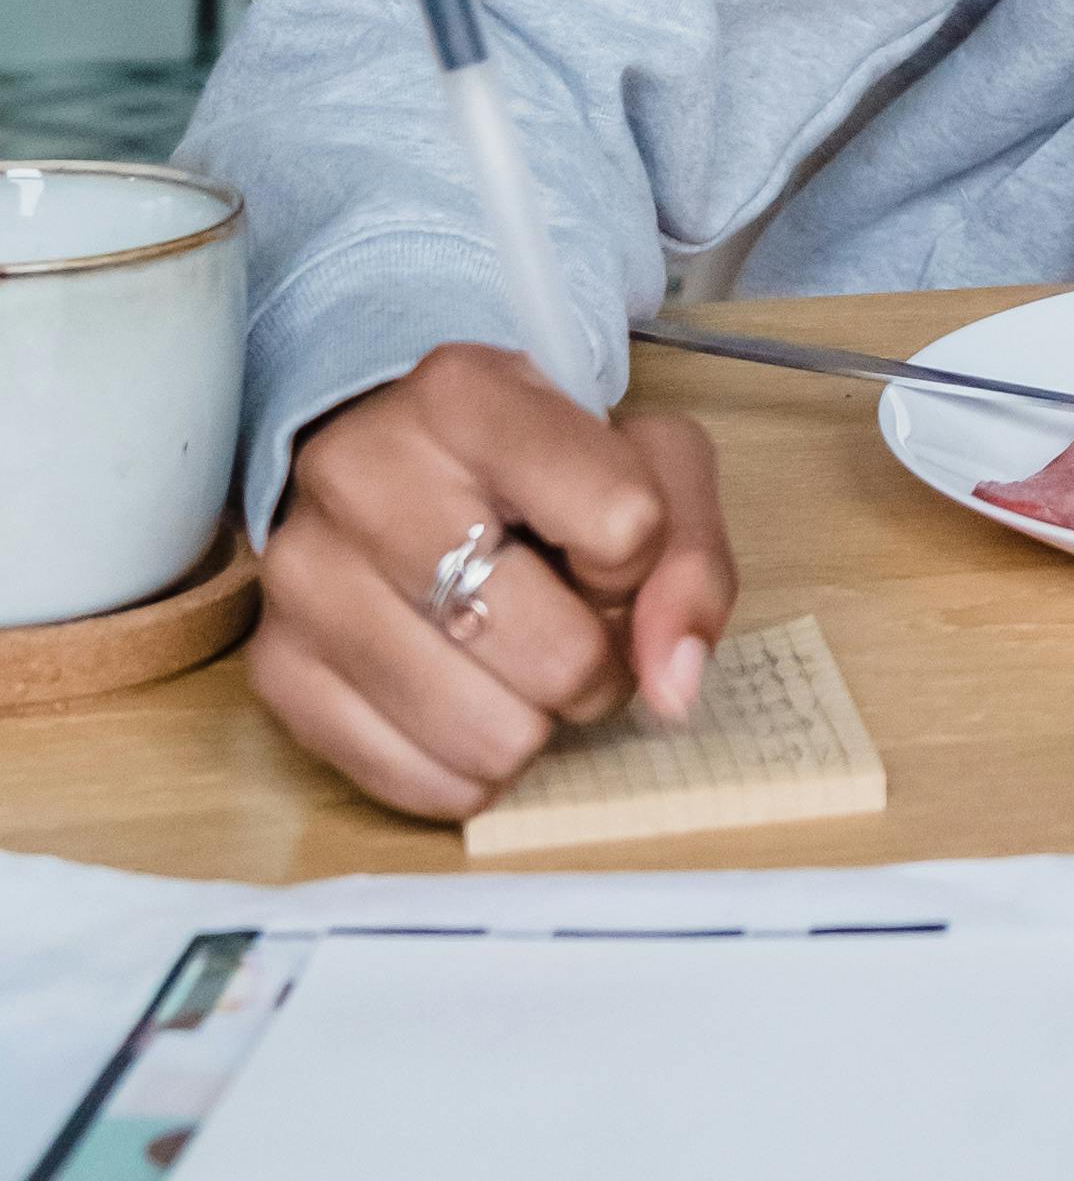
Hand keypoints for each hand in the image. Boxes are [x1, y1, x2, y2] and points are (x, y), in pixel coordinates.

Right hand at [253, 346, 737, 823]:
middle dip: (594, 664)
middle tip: (570, 625)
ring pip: (490, 735)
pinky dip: (466, 768)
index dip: (641, 563)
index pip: (624, 526)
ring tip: (514, 662)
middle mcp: (362, 476)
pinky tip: (463, 702)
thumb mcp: (642, 468)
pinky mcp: (276, 669)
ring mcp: (306, 577)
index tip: (610, 545)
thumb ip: (689, 562)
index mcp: (464, 397)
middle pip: (558, 654)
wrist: (388, 469)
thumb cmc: (531, 472)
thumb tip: (672, 684)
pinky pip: (419, 783)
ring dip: (534, 723)